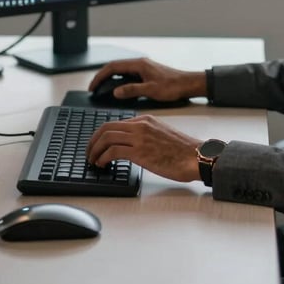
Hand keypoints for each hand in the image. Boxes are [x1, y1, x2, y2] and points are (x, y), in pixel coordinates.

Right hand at [87, 58, 206, 102]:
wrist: (188, 84)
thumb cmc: (173, 86)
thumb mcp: (151, 90)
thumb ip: (132, 90)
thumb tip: (115, 92)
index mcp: (139, 64)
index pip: (113, 67)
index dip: (100, 76)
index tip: (93, 87)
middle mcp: (139, 64)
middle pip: (115, 68)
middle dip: (102, 77)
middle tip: (94, 89)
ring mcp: (143, 69)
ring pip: (121, 72)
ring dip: (110, 79)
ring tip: (102, 91)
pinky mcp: (146, 74)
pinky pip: (128, 76)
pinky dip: (119, 82)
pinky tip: (118, 91)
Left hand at [87, 114, 201, 182]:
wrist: (195, 156)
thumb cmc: (182, 150)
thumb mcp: (161, 134)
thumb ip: (145, 134)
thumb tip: (130, 146)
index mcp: (145, 119)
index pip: (115, 123)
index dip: (101, 135)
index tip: (97, 145)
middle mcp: (140, 125)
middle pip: (106, 128)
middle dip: (92, 141)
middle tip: (89, 153)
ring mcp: (140, 137)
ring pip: (106, 138)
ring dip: (95, 150)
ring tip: (93, 161)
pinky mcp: (140, 151)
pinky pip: (113, 151)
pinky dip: (103, 158)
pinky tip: (103, 165)